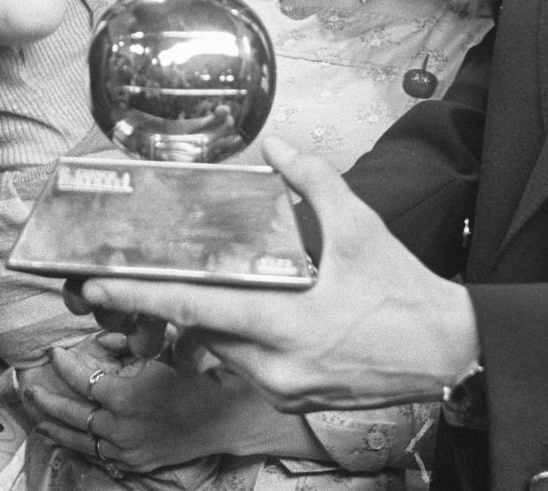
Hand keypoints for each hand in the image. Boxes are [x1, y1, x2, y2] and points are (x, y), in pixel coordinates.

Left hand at [20, 336, 318, 470]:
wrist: (225, 417)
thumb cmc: (198, 378)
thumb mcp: (160, 352)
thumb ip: (128, 346)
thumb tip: (104, 339)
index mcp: (122, 395)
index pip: (79, 376)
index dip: (64, 362)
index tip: (54, 351)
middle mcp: (117, 426)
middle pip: (67, 412)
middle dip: (44, 396)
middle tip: (27, 384)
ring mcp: (124, 449)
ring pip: (77, 438)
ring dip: (52, 424)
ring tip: (34, 414)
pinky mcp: (134, 463)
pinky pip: (97, 455)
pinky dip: (77, 444)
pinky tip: (64, 437)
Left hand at [74, 138, 479, 411]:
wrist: (446, 350)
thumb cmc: (403, 294)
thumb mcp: (360, 228)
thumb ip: (313, 182)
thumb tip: (278, 149)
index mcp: (286, 325)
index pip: (197, 311)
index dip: (143, 297)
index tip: (101, 285)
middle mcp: (275, 366)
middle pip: (199, 333)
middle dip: (164, 307)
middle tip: (126, 281)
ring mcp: (282, 388)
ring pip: (220, 351)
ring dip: (204, 322)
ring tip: (191, 290)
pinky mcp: (292, 398)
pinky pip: (245, 366)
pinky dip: (235, 338)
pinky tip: (243, 312)